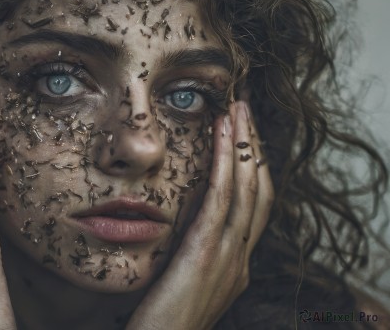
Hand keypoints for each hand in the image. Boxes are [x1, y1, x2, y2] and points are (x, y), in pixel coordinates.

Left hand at [126, 100, 273, 329]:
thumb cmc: (160, 321)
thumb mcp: (183, 283)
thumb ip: (191, 253)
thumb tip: (182, 224)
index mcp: (234, 265)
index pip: (253, 207)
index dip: (252, 169)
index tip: (243, 138)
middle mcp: (239, 259)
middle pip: (258, 192)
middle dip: (254, 149)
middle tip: (245, 112)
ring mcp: (229, 257)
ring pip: (247, 189)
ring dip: (244, 146)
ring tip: (238, 110)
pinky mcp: (207, 254)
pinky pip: (222, 199)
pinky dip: (226, 162)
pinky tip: (223, 134)